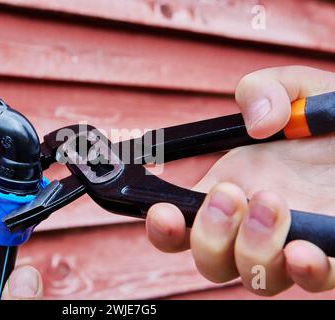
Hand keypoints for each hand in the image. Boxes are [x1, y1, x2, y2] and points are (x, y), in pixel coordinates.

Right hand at [146, 66, 334, 294]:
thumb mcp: (302, 91)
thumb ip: (266, 89)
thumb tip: (257, 123)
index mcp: (235, 188)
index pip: (184, 223)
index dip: (164, 228)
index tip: (161, 210)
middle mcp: (256, 224)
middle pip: (210, 261)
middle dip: (208, 234)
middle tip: (228, 195)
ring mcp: (292, 244)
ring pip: (253, 278)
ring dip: (251, 247)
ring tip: (272, 201)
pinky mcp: (332, 257)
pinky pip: (309, 282)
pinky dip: (301, 272)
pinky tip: (303, 250)